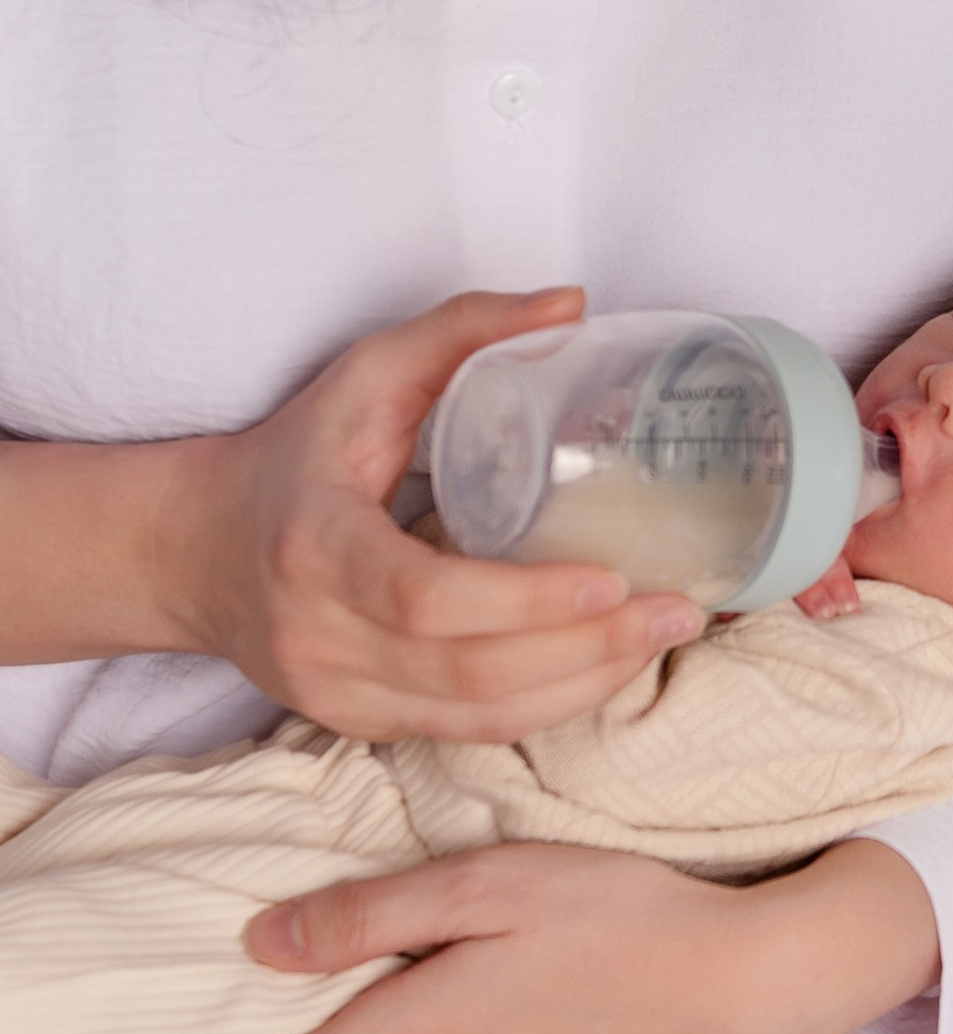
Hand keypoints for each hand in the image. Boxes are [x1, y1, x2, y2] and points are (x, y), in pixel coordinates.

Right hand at [166, 288, 705, 741]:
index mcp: (317, 547)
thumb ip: (464, 329)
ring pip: (480, 717)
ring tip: (661, 636)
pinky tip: (605, 667)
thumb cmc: (293, 456)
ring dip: (585, 686)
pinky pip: (467, 730)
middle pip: (471, 672)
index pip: (425, 598)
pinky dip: (547, 705)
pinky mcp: (358, 723)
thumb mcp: (365, 376)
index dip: (526, 602)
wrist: (193, 552)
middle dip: (589, 649)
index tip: (612, 577)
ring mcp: (338, 694)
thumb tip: (572, 303)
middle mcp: (320, 637)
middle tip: (677, 607)